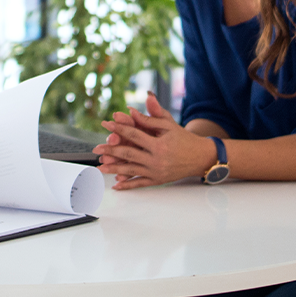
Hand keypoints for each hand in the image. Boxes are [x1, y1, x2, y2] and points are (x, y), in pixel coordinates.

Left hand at [92, 92, 216, 189]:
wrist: (200, 157)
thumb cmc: (183, 138)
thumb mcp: (168, 124)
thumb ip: (149, 117)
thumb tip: (130, 111)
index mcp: (159, 144)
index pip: (134, 134)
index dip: (119, 128)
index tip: (106, 124)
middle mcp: (156, 159)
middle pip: (128, 154)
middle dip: (110, 151)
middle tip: (96, 149)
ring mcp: (156, 172)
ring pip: (131, 170)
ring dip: (114, 169)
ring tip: (100, 167)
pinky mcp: (157, 180)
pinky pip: (139, 184)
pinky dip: (127, 186)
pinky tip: (116, 186)